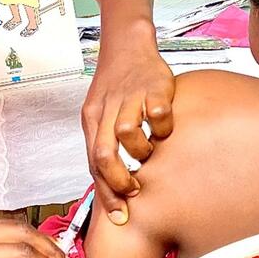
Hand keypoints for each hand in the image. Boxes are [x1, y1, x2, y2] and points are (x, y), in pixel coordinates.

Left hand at [82, 43, 174, 225]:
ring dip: (140, 152)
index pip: (93, 162)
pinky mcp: (154, 86)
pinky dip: (163, 126)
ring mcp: (129, 97)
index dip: (105, 192)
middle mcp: (107, 109)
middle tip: (134, 192)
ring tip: (150, 153)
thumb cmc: (116, 84)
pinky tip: (166, 128)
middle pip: (104, 154)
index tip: (119, 213)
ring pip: (126, 134)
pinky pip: (157, 113)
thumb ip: (104, 143)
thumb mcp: (100, 113)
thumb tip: (111, 183)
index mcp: (92, 119)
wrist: (126, 44)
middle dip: (119, 182)